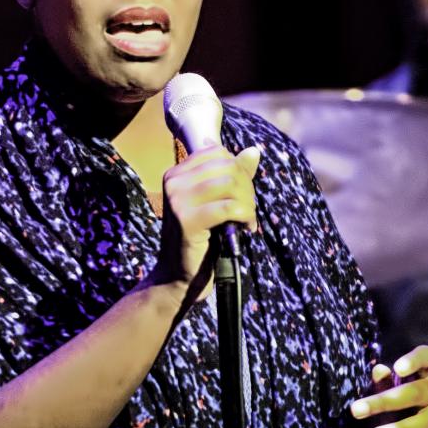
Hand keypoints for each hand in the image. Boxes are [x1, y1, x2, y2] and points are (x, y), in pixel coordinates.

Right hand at [149, 144, 260, 299]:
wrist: (179, 276)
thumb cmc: (202, 238)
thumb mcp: (217, 202)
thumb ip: (234, 176)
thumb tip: (253, 151)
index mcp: (177, 173)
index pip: (219, 153)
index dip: (239, 171)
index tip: (242, 195)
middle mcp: (174, 181)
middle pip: (227, 166)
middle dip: (247, 188)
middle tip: (248, 211)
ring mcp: (177, 200)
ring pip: (230, 184)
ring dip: (248, 203)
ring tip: (247, 220)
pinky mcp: (186, 220)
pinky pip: (229, 207)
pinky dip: (245, 216)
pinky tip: (245, 228)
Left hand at [349, 345, 427, 427]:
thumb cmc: (393, 398)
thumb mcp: (386, 387)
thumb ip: (383, 381)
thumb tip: (378, 370)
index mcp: (425, 371)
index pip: (426, 357)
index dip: (414, 360)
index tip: (397, 369)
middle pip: (417, 392)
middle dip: (386, 401)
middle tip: (356, 410)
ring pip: (425, 420)